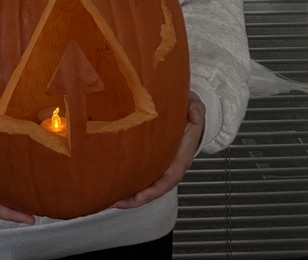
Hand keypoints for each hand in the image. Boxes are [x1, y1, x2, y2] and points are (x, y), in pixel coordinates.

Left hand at [112, 92, 204, 208]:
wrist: (188, 111)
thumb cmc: (189, 110)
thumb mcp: (195, 105)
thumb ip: (196, 109)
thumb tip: (193, 116)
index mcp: (182, 155)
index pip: (171, 177)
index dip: (155, 189)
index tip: (140, 196)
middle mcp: (173, 165)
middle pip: (156, 188)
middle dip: (137, 198)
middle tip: (117, 201)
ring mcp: (163, 165)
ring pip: (148, 185)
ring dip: (131, 195)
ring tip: (111, 199)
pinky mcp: (155, 161)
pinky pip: (144, 175)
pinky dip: (131, 183)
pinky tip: (115, 186)